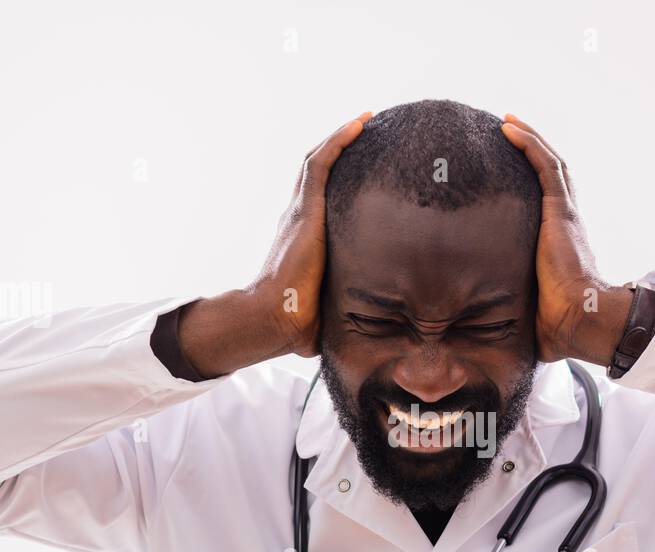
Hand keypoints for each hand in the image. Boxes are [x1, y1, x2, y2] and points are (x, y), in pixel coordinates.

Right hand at [248, 112, 372, 356]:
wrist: (275, 321)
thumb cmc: (297, 324)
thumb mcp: (329, 307)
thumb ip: (346, 304)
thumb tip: (379, 328)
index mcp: (303, 238)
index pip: (320, 197)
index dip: (337, 175)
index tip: (361, 162)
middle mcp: (298, 218)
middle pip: (318, 171)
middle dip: (340, 147)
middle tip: (368, 130)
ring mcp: (300, 212)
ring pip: (318, 161)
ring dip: (341, 137)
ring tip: (367, 120)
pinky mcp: (305, 211)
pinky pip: (321, 165)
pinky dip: (338, 142)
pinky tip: (359, 125)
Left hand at [500, 114, 631, 364]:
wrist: (579, 322)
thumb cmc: (556, 326)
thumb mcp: (525, 309)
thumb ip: (508, 308)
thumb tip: (474, 333)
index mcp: (559, 243)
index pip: (547, 202)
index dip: (532, 181)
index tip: (509, 168)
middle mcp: (565, 222)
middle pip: (550, 174)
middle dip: (531, 150)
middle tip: (507, 132)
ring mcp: (564, 214)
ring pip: (548, 163)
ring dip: (529, 139)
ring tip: (506, 121)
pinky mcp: (560, 211)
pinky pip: (545, 166)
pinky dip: (529, 144)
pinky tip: (508, 127)